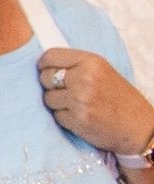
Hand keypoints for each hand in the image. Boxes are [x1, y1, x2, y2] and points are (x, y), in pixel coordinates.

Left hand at [38, 45, 153, 158]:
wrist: (137, 127)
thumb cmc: (120, 99)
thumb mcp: (103, 72)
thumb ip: (77, 66)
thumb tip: (45, 65)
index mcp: (91, 62)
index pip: (51, 56)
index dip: (44, 64)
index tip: (45, 70)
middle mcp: (84, 78)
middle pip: (45, 77)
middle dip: (50, 86)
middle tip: (65, 91)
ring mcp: (79, 100)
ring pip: (48, 98)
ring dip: (57, 103)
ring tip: (76, 105)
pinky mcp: (77, 119)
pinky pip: (56, 116)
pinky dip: (64, 118)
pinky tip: (80, 117)